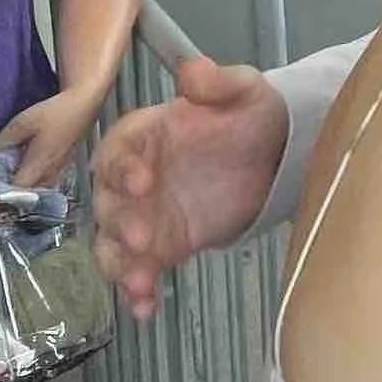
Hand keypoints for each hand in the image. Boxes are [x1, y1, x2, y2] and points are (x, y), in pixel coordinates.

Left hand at [0, 89, 103, 190]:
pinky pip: (44, 181)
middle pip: (25, 194)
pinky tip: (24, 167)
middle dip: (9, 190)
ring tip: (6, 174)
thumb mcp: (21, 124)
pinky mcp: (62, 167)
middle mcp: (48, 176)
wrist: (82, 106)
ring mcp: (58, 173)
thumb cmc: (53, 114)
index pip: (14, 192)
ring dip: (21, 185)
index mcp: (37, 167)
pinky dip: (32, 179)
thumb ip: (1, 142)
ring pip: (36, 189)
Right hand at [91, 58, 287, 317]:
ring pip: (115, 243)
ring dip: (121, 264)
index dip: (123, 165)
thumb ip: (217, 83)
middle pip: (109, 202)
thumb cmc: (247, 116)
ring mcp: (146, 215)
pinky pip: (142, 270)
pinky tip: (146, 309)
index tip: (141, 180)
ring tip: (139, 282)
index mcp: (145, 135)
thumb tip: (194, 71)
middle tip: (142, 237)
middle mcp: (134, 178)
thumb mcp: (242, 91)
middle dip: (120, 221)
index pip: (118, 149)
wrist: (272, 155)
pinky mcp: (165, 245)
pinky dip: (138, 291)